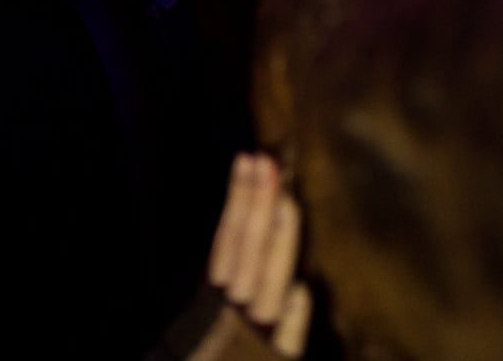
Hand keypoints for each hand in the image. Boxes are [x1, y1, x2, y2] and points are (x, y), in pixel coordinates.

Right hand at [195, 153, 311, 358]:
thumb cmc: (201, 355)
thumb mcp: (202, 330)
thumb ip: (237, 296)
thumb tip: (288, 280)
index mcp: (211, 307)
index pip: (228, 243)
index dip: (238, 203)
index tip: (248, 161)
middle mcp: (228, 320)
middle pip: (246, 256)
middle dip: (257, 209)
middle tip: (266, 162)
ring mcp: (245, 342)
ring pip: (263, 289)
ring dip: (275, 247)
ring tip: (285, 202)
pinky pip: (281, 347)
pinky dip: (290, 323)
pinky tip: (301, 293)